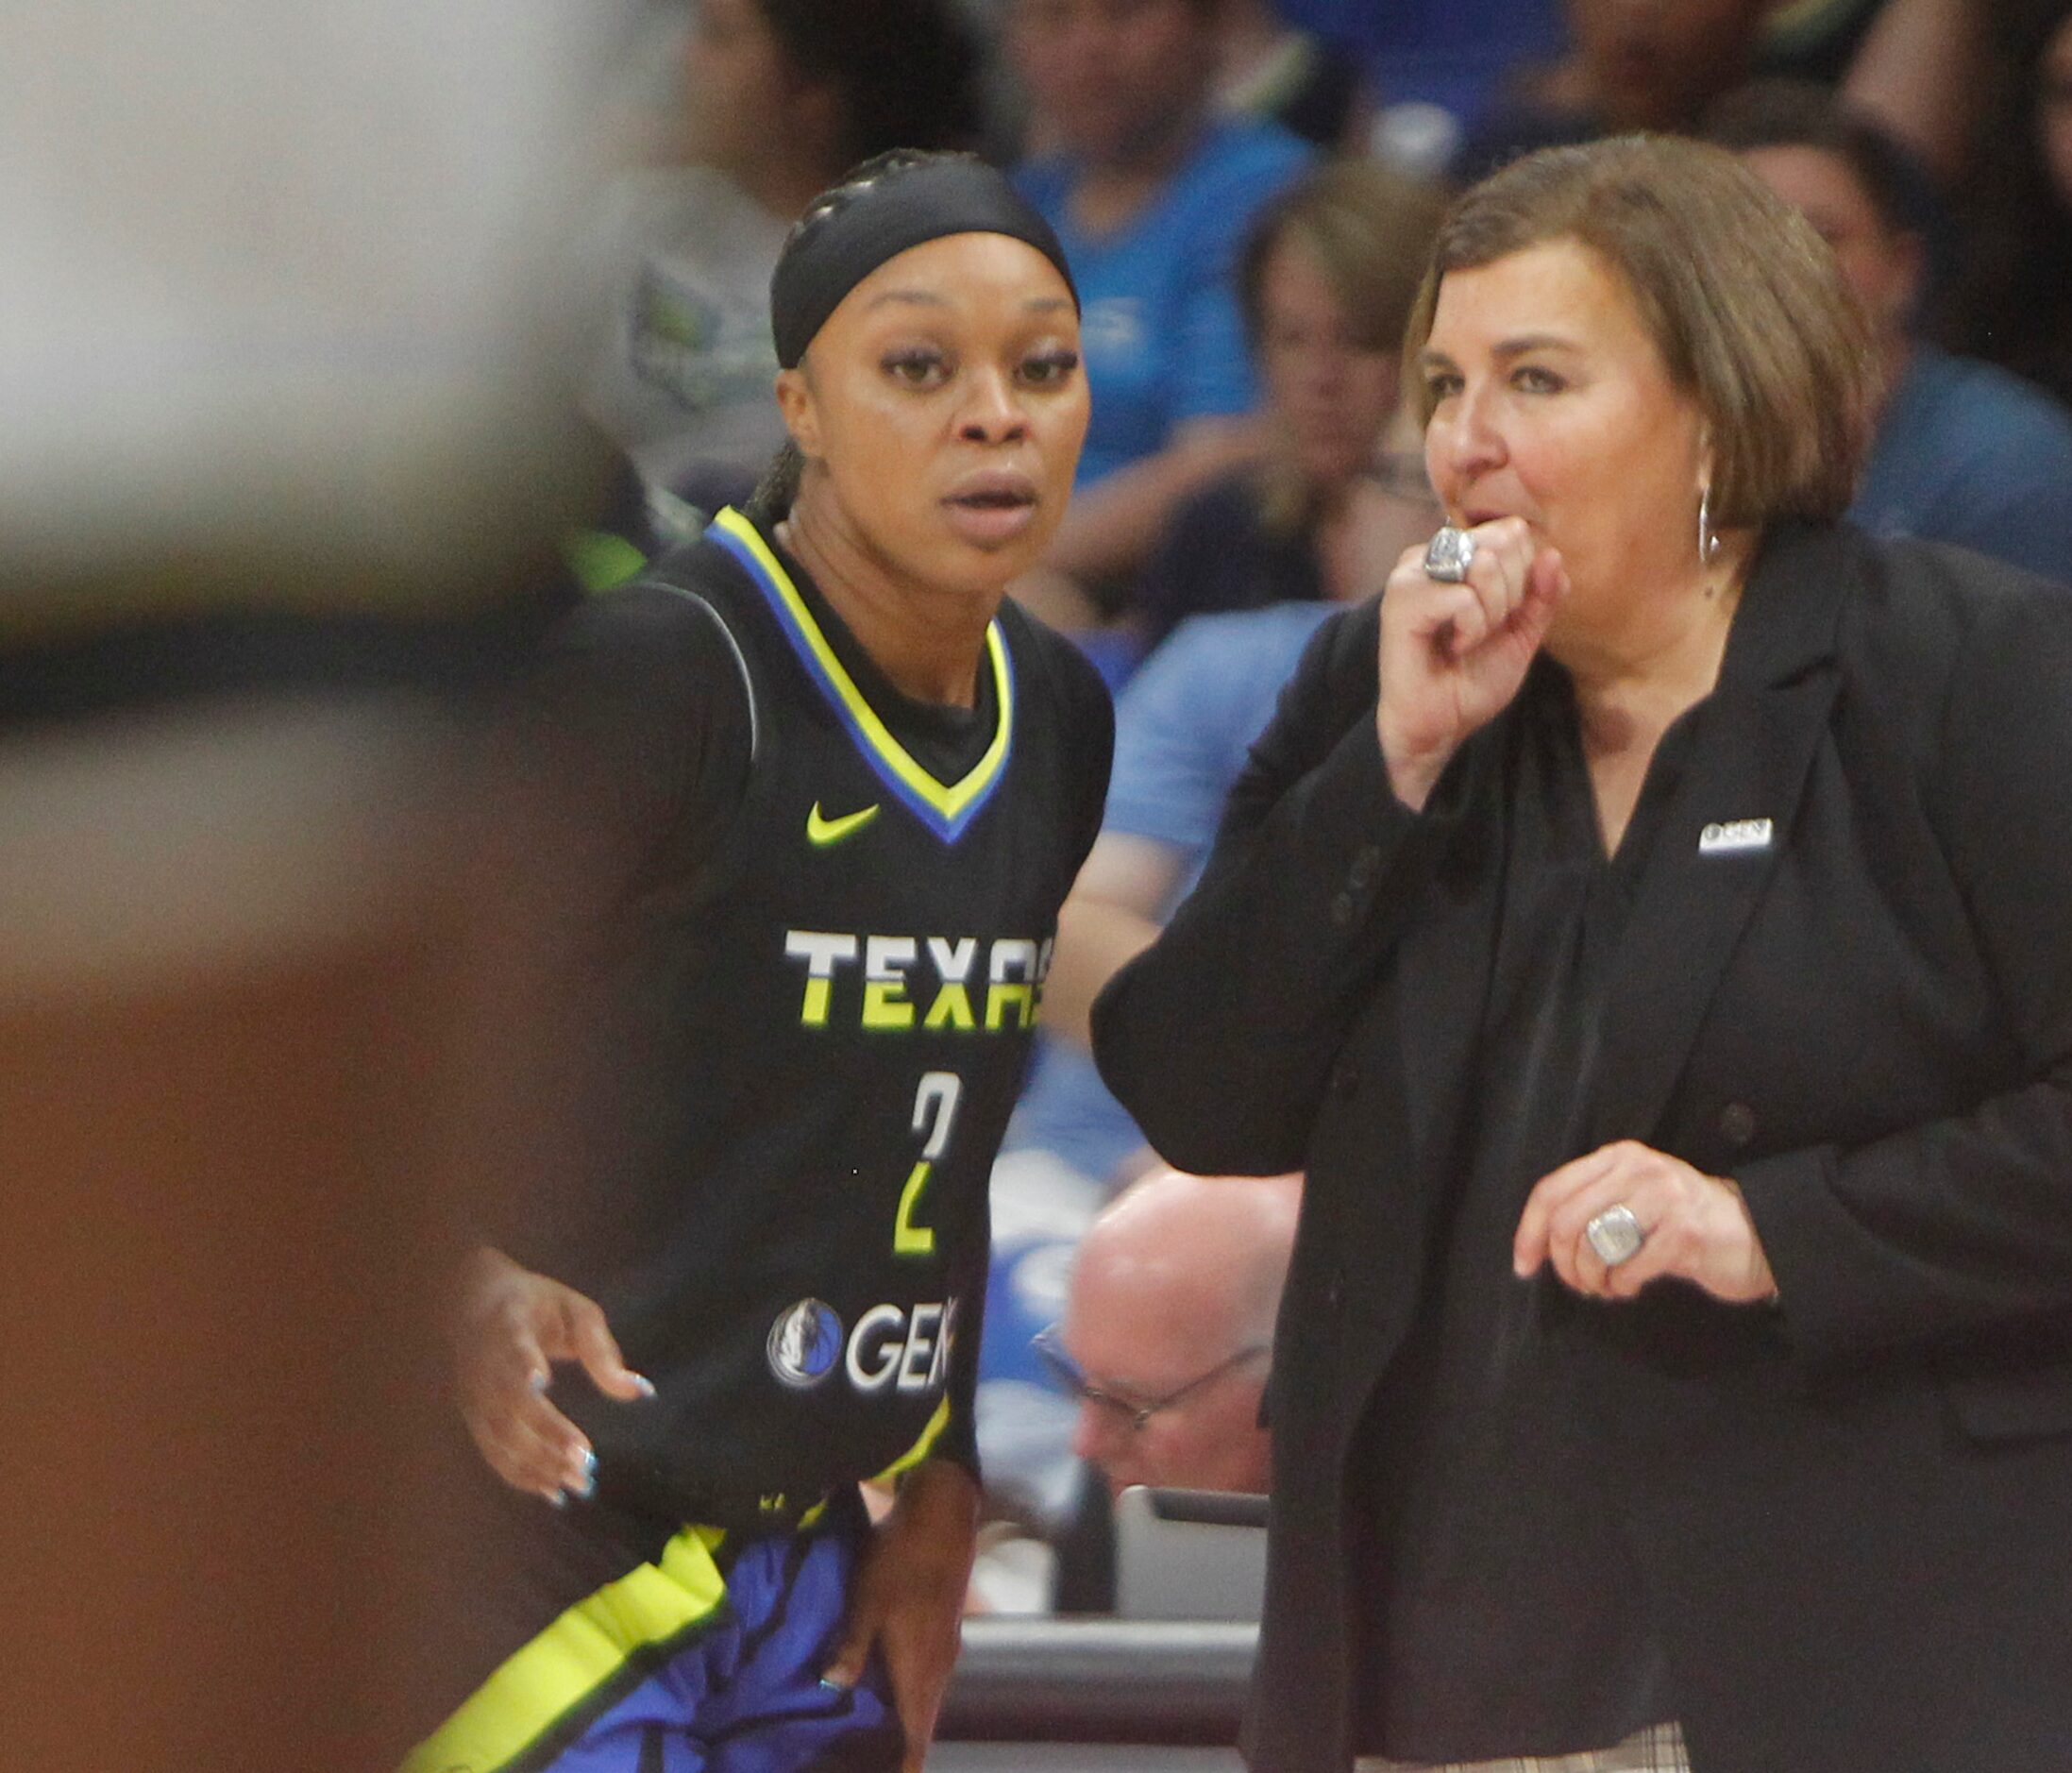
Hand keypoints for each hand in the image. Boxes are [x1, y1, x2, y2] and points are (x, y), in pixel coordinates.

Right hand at [452, 1245, 653, 1505]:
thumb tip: (642, 1391)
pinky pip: (494, 1452)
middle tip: (585, 1461)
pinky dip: (522, 1476)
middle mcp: (484, 1364)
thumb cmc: (537, 1305)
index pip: (513, 1347)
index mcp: (509, 1326)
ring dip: (538, 1464)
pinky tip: (553, 1492)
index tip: (540, 1381)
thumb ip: (602, 1351)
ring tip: (578, 1484)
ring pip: (501, 1436)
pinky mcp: (473, 1416)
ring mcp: (474, 1393)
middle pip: (511, 1405)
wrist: (472, 1303)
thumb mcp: (575, 1312)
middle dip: (547, 1434)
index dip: (523, 1365)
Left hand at [822, 1460, 979, 1771]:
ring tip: (875, 1739)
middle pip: (922, 1725)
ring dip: (906, 1724)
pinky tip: (888, 1690)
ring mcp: (945, 1648)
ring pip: (926, 1702)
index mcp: (919, 1668)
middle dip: (900, 1750)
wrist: (941, 1518)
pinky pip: (928, 1680)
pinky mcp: (944, 1631)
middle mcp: (939, 1667)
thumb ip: (852, 1648)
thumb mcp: (866, 1601)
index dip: (906, 1764)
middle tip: (868, 1763)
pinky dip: (910, 1698)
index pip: (917, 1736)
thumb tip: (834, 1689)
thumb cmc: (899, 1559)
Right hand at [1376, 516, 1567, 809]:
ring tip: (1467, 640)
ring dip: (1491, 614)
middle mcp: (1433, 555)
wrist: (1441, 725)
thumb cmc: (1472, 679)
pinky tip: (1453, 648)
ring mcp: (1412, 575)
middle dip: (1510, 595)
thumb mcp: (1522, 633)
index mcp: (1458, 555)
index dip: (1523, 577)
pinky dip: (1471, 629)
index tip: (1501, 617)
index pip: (1512, 532)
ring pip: (1484, 564)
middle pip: (1502, 542)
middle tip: (1484, 630)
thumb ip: (1543, 595)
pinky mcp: (1401, 600)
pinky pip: (1463, 597)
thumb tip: (1552, 555)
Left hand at [1512, 1140, 1778, 1304]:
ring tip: (1606, 1285)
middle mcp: (1638, 1168)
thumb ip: (1588, 1208)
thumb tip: (1536, 1244)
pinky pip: (1629, 1267)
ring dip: (1592, 1278)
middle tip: (1577, 1283)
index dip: (1530, 1231)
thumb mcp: (1632, 1199)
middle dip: (1563, 1263)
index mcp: (1617, 1157)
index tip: (1524, 1264)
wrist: (1754, 1234)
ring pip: (1594, 1244)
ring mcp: (1664, 1196)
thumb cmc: (1680, 1222)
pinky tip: (1629, 1286)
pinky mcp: (1685, 1231)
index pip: (1552, 1189)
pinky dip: (1620, 1285)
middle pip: (1567, 1220)